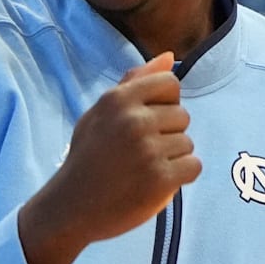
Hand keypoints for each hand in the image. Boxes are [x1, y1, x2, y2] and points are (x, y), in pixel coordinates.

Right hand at [18, 52, 199, 263]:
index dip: (164, 103)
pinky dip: (181, 176)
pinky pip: (193, 166)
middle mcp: (134, 120)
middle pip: (182, 115)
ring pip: (188, 143)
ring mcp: (148, 150)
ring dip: (173, 157)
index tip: (146, 122)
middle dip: (168, 133)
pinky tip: (156, 182)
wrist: (71, 207)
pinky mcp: (160, 179)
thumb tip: (169, 56)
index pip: (170, 83)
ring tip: (143, 169)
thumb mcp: (100, 112)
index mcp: (118, 99)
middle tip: (139, 152)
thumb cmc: (88, 156)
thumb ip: (134, 82)